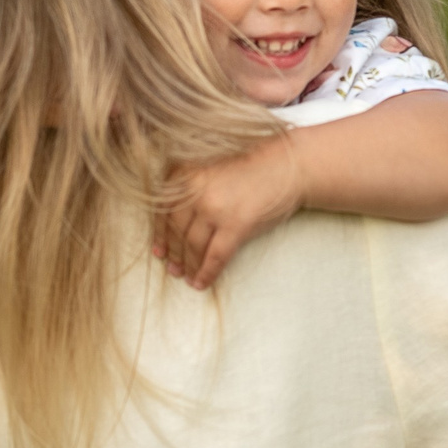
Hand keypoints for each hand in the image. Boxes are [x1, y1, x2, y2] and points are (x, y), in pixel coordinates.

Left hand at [151, 135, 304, 288]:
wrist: (289, 164)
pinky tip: (202, 283)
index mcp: (184, 171)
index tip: (159, 252)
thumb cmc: (252, 165)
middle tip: (173, 269)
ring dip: (189, 265)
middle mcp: (194, 187)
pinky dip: (207, 272)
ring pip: (193, 245)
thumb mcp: (210, 167)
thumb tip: (173, 224)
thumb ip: (190, 186)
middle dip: (175, 254)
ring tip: (188, 277)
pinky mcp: (236, 224)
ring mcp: (214, 206)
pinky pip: (215, 256)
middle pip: (177, 230)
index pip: (164, 211)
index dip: (160, 235)